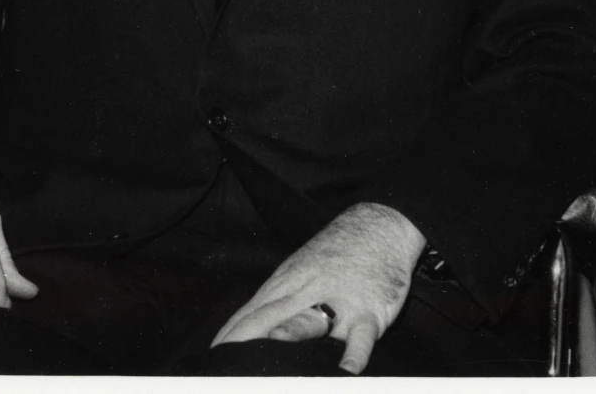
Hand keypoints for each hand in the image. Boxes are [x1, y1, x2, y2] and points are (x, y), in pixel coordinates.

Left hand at [212, 202, 427, 372]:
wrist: (381, 224)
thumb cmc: (339, 253)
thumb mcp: (302, 266)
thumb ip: (278, 298)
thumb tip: (248, 327)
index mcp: (288, 280)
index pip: (252, 310)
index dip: (231, 333)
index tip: (213, 353)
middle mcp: (307, 290)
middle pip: (269, 315)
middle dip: (245, 338)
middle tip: (226, 363)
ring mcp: (338, 300)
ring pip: (309, 320)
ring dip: (290, 334)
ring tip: (271, 352)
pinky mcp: (368, 310)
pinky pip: (360, 336)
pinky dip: (354, 353)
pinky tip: (346, 371)